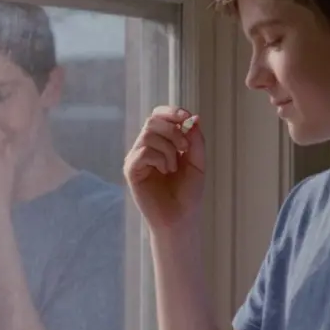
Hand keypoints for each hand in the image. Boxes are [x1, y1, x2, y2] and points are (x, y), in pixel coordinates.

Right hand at [122, 106, 205, 231]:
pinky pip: (143, 151)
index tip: (187, 118)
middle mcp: (146, 147)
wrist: (181, 218)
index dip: (172, 112)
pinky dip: (159, 158)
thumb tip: (194, 118)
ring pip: (148, 135)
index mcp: (161, 142)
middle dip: (173, 130)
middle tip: (184, 148)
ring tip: (173, 167)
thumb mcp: (197, 162)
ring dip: (168, 148)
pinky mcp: (131, 170)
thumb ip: (196, 140)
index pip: (159, 116)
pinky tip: (165, 172)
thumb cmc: (188, 193)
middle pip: (153, 121)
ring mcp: (137, 158)